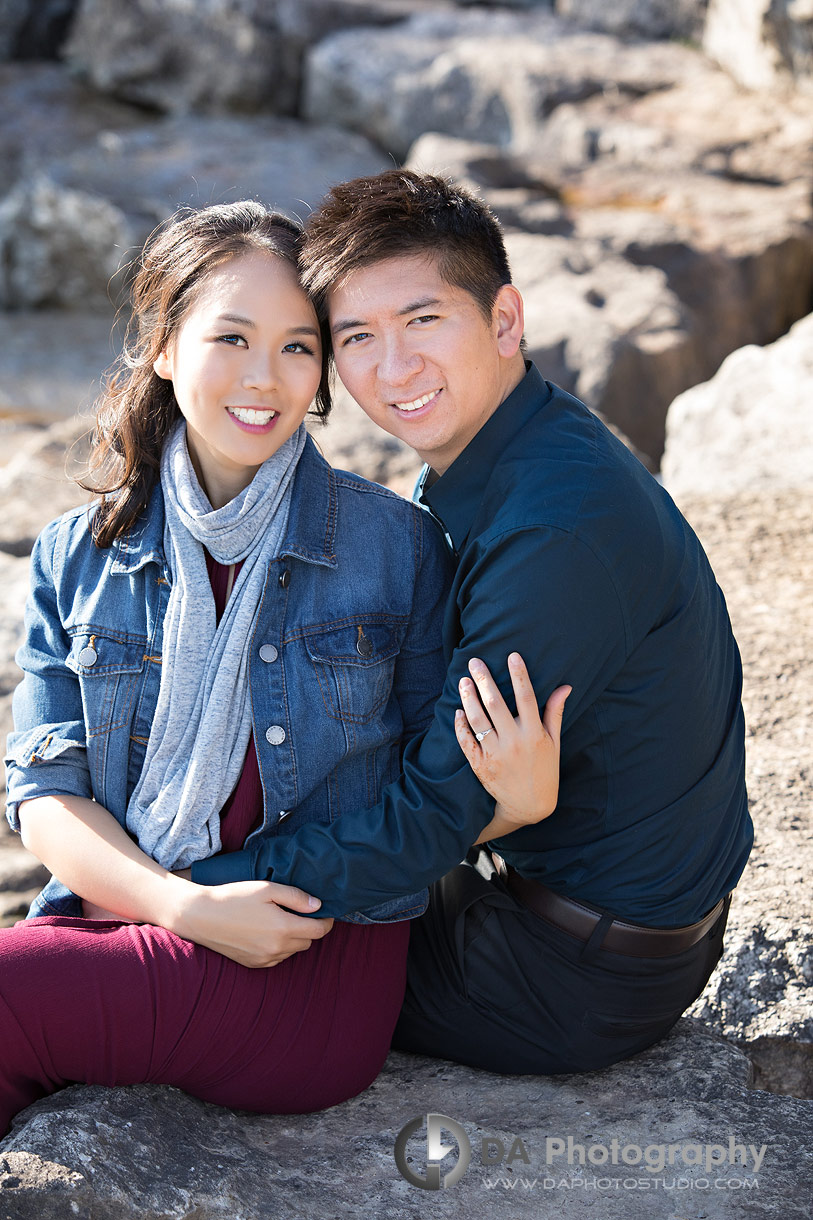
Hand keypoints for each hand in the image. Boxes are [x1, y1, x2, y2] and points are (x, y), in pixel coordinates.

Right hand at [175, 879, 333, 968]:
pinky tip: (267, 932)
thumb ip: (296, 897)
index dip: (327, 920)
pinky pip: (277, 958)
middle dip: (309, 928)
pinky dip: (279, 947)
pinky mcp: (254, 964)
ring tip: (280, 920)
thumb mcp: (267, 888)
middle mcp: (276, 948)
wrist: (201, 916)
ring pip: (293, 951)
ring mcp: (264, 959)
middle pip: (308, 942)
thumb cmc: (234, 897)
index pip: (319, 931)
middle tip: (300, 911)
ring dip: (294, 938)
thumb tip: (318, 905)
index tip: (325, 911)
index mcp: (283, 928)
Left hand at [455, 652, 570, 834]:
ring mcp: (495, 754)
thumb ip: (555, 712)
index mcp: (534, 734)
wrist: (529, 806)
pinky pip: (467, 742)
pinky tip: (458, 712)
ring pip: (478, 721)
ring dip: (468, 699)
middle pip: (496, 705)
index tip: (512, 656)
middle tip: (474, 661)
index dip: (520, 675)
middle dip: (484, 680)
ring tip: (463, 681)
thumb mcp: (554, 742)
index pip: (527, 698)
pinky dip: (461, 726)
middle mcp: (514, 742)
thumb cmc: (545, 770)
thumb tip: (565, 686)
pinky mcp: (480, 766)